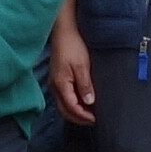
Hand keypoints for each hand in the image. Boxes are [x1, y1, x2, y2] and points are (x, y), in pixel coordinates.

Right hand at [46, 13, 97, 128]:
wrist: (64, 30)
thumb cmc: (73, 45)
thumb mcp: (82, 66)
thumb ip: (85, 85)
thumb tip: (90, 102)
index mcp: (61, 84)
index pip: (71, 108)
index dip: (83, 116)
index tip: (96, 119)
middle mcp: (55, 86)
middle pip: (64, 110)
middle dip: (78, 118)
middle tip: (93, 121)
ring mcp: (54, 82)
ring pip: (63, 105)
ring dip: (75, 112)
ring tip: (89, 114)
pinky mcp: (57, 78)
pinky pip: (63, 97)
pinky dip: (72, 104)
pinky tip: (82, 102)